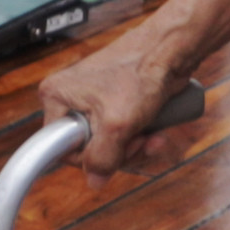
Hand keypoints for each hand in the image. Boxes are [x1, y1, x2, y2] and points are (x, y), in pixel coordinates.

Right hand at [39, 21, 194, 178]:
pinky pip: (121, 133)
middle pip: (88, 148)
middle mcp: (71, 98)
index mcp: (57, 96)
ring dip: (134, 147)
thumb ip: (102, 158)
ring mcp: (94, 100)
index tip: (111, 153)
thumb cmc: (143, 70)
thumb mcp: (117, 124)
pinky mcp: (114, 103)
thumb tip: (94, 180)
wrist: (172, 49)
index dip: (88, 158)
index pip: (60, 148)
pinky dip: (139, 137)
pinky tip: (155, 133)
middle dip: (118, 152)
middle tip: (137, 141)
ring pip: (108, 144)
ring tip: (152, 136)